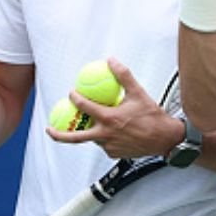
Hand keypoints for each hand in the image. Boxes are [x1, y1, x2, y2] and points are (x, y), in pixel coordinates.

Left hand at [47, 58, 183, 159]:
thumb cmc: (152, 116)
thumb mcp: (138, 92)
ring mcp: (109, 147)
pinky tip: (113, 131)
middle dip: (58, 134)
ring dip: (91, 131)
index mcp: (109, 119)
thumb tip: (111, 61)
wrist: (165, 139)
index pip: (84, 107)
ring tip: (92, 123)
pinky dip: (105, 137)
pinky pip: (105, 145)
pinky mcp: (114, 154)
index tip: (72, 93)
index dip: (75, 98)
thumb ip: (123, 76)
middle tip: (49, 128)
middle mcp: (106, 135)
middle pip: (75, 137)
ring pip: (93, 138)